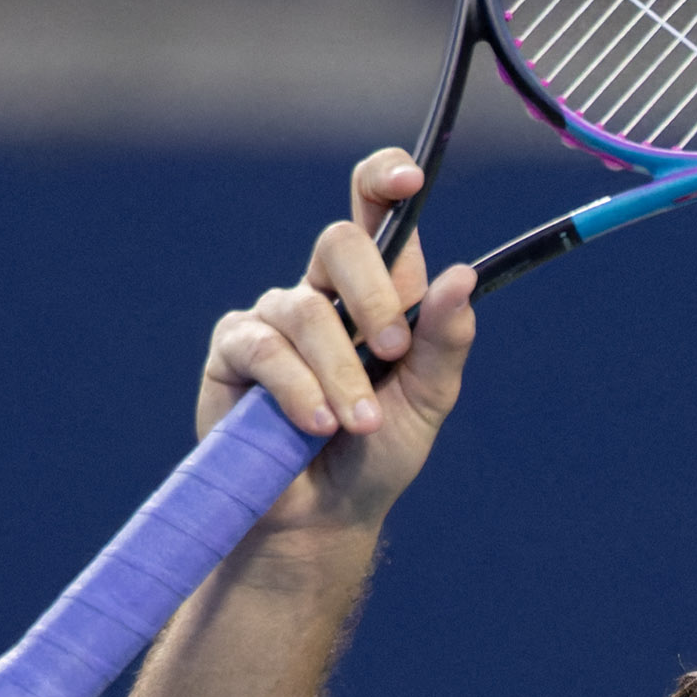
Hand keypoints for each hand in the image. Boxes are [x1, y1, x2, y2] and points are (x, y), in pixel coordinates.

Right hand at [193, 149, 481, 540]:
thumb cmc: (378, 455)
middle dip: (373, 296)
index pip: (375, 215)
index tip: (410, 179)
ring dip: (339, 372)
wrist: (325, 517)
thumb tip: (462, 277)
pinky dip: (298, 388)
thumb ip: (444, 340)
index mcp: (375, 294)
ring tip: (355, 423)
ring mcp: (273, 318)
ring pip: (306, 310)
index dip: (384, 180)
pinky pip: (265, 349)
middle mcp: (321, 294)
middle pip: (339, 243)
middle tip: (393, 353)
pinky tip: (315, 424)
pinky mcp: (234, 351)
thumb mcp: (427, 401)